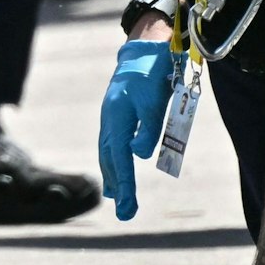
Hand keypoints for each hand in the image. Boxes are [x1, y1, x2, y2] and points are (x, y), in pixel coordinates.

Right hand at [97, 40, 171, 219]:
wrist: (144, 50)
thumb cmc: (153, 74)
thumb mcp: (156, 100)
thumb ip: (149, 128)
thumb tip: (139, 154)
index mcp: (117, 117)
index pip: (120, 156)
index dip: (124, 182)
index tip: (127, 205)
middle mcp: (109, 121)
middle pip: (110, 160)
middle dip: (118, 187)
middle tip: (127, 214)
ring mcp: (110, 120)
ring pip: (108, 154)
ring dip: (112, 177)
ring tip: (116, 199)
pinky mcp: (116, 118)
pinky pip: (111, 147)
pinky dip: (113, 164)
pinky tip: (114, 174)